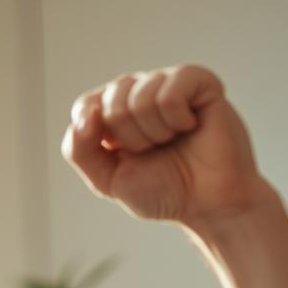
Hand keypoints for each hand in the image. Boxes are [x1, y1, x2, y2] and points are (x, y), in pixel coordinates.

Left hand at [61, 65, 271, 227]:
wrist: (208, 205)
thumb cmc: (162, 191)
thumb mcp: (106, 180)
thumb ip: (79, 151)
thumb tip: (85, 114)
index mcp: (114, 113)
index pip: (86, 105)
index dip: (97, 133)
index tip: (120, 154)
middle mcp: (140, 92)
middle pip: (112, 97)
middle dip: (130, 137)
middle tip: (153, 150)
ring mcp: (170, 84)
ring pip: (141, 94)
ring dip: (155, 131)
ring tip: (172, 140)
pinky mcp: (201, 83)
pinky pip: (172, 89)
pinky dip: (177, 117)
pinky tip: (190, 126)